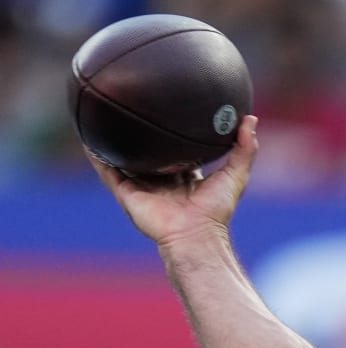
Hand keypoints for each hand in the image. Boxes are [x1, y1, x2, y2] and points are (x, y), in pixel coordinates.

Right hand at [87, 115, 258, 247]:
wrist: (194, 234)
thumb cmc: (217, 210)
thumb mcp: (236, 174)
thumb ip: (245, 148)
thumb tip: (250, 119)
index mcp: (184, 177)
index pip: (176, 152)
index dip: (173, 136)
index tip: (171, 112)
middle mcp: (161, 181)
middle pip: (148, 155)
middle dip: (142, 137)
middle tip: (136, 108)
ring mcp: (143, 187)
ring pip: (124, 160)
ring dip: (113, 142)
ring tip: (103, 116)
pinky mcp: (127, 194)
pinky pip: (108, 171)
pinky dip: (97, 156)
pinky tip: (88, 137)